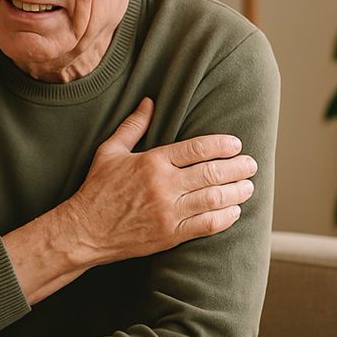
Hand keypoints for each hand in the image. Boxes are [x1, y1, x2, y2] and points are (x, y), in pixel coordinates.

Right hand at [64, 96, 256, 266]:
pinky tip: (233, 212)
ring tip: (248, 187)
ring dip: (237, 192)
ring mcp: (168, 212)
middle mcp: (163, 186)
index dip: (222, 145)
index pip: (197, 148)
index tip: (236, 145)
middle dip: (238, 168)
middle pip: (212, 173)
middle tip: (251, 165)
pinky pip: (207, 225)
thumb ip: (133, 126)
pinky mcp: (170, 234)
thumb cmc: (97, 189)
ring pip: (215, 199)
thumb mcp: (110, 152)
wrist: (85, 230)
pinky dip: (226, 218)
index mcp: (152, 162)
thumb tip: (149, 101)